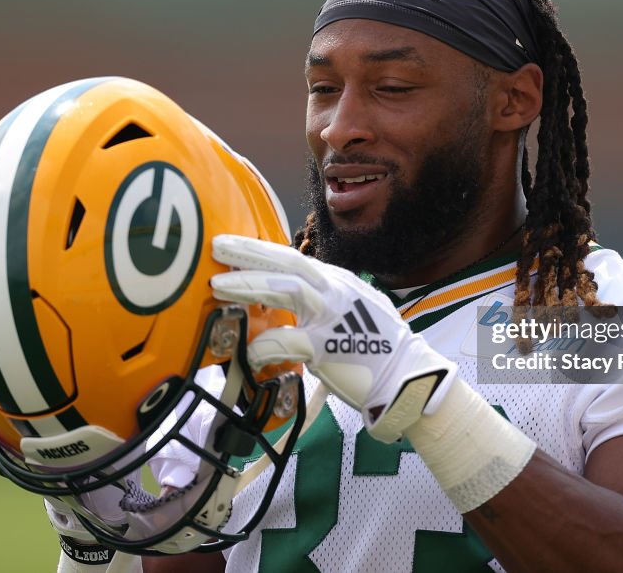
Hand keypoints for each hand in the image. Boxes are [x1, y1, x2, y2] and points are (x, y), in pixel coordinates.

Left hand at [210, 235, 456, 441]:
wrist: (406, 378)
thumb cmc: (374, 350)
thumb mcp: (349, 314)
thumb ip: (321, 303)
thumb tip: (287, 301)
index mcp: (337, 284)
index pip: (293, 259)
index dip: (260, 250)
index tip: (231, 244)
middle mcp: (336, 292)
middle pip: (288, 263)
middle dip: (250, 253)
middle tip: (216, 247)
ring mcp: (334, 318)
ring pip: (288, 291)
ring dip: (251, 285)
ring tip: (219, 286)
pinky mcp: (330, 347)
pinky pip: (289, 341)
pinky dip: (264, 345)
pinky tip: (248, 353)